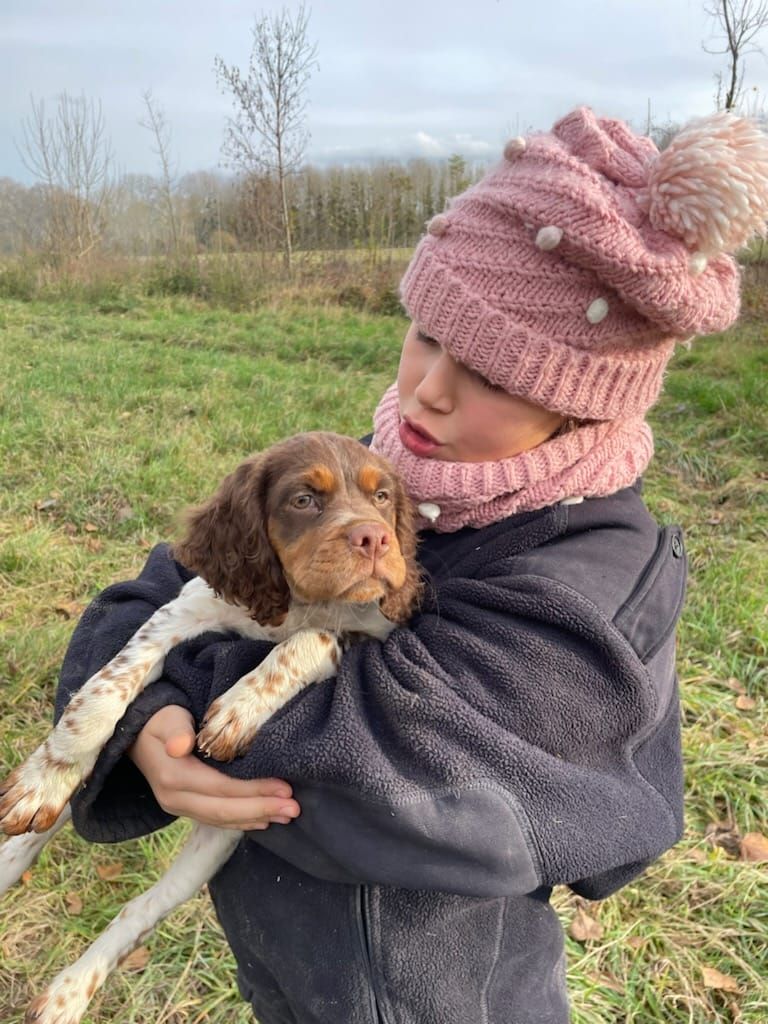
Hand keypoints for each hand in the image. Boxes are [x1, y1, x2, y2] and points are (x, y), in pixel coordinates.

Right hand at [127, 705, 299, 830]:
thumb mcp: (166, 719)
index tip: (284, 788)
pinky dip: (240, 821)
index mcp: (173, 776)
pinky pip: (215, 819)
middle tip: (293, 808)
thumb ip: (175, 731)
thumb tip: (181, 746)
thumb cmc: (160, 721)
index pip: (221, 788)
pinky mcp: (184, 808)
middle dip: (261, 809)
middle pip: (224, 810)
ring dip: (256, 819)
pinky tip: (263, 821)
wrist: (137, 735)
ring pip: (221, 818)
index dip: (253, 790)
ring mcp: (178, 806)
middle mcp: (174, 798)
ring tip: (286, 815)